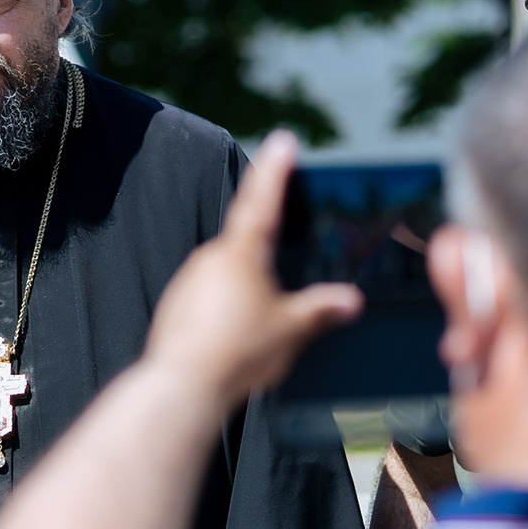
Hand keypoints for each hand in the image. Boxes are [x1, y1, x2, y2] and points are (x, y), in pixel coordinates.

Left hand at [141, 131, 362, 409]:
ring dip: (247, 286)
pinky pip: (210, 296)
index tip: (282, 141)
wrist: (180, 387)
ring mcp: (189, 281)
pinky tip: (239, 333)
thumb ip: (321, 310)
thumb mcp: (290, 329)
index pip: (262, 199)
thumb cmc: (234, 353)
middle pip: (247, 242)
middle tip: (287, 270)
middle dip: (269, 253)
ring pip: (228, 272)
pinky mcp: (177, 305)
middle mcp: (209, 259)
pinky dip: (228, 306)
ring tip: (262, 321)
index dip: (275, 169)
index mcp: (239, 252)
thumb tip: (349, 301)